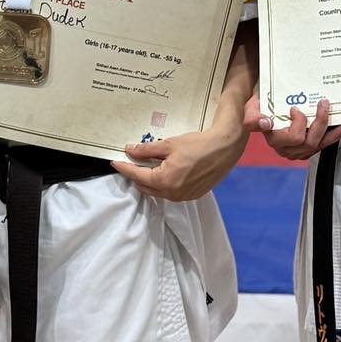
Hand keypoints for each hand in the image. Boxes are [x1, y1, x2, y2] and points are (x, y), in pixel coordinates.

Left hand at [111, 120, 247, 201]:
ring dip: (150, 181)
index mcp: (165, 181)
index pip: (137, 175)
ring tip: (148, 166)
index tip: (115, 162)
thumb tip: (130, 150)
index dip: (124, 168)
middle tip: (132, 162)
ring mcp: (183, 197)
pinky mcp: (192, 195)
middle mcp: (172, 193)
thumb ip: (146, 150)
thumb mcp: (169, 144)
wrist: (225, 148)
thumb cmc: (199, 144)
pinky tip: (165, 172)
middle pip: (145, 186)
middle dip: (136, 174)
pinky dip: (164, 184)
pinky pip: (171, 193)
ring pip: (158, 191)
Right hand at [242, 94, 340, 161]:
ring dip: (328, 127)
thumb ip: (253, 116)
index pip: (269, 134)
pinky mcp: (308, 150)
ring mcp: (295, 151)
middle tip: (322, 102)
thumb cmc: (266, 104)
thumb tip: (265, 123)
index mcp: (268, 135)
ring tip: (334, 112)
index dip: (272, 126)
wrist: (275, 106)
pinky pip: (323, 145)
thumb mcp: (254, 104)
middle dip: (315, 120)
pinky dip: (335, 135)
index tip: (284, 113)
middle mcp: (281, 146)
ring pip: (314, 144)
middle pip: (300, 140)